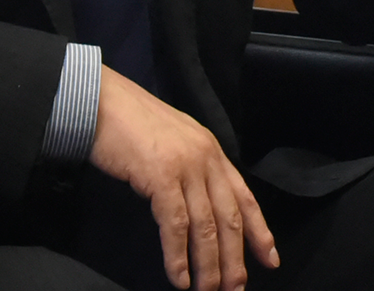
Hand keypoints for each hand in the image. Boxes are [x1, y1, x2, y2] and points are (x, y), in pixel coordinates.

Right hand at [89, 67, 276, 290]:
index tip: (271, 260)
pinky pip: (176, 225)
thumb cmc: (131, 124)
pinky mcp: (161, 176)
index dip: (260, 231)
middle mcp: (206, 158)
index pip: (244, 197)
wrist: (103, 102)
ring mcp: (186, 167)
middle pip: (229, 218)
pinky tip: (180, 277)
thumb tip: (199, 209)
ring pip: (206, 226)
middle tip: (235, 289)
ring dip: (209, 265)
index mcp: (212, 151)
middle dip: (235, 258)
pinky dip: (179, 256)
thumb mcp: (175, 143)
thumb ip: (192, 170)